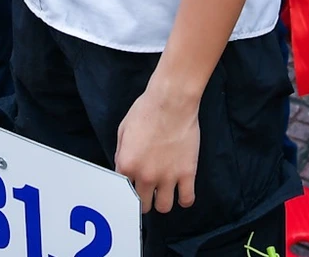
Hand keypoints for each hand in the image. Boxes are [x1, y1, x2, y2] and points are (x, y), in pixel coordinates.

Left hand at [115, 83, 199, 213]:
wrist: (172, 100)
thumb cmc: (147, 110)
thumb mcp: (123, 129)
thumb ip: (121, 154)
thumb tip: (123, 169)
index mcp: (127, 165)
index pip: (123, 191)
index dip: (128, 188)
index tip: (133, 186)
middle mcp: (146, 175)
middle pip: (143, 205)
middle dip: (144, 200)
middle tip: (149, 191)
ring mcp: (167, 176)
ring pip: (164, 207)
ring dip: (163, 201)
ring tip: (164, 192)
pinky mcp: (187, 173)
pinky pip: (187, 199)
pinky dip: (185, 200)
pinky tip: (182, 192)